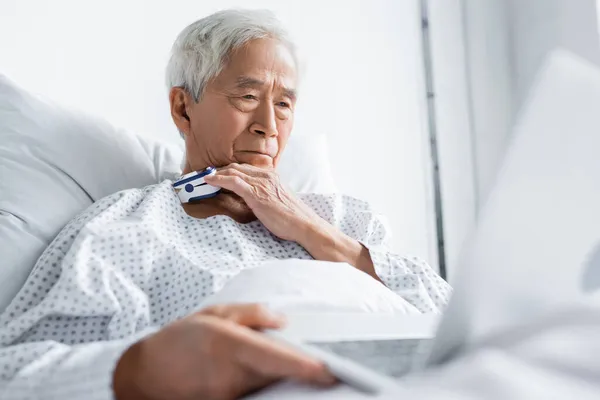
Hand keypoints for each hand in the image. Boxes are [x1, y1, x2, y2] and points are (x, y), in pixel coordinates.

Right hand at [113, 304, 334, 399]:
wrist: (145, 375)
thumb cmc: (180, 339)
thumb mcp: (214, 313)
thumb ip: (251, 314)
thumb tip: (283, 321)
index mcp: (229, 345)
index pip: (276, 358)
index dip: (306, 367)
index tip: (332, 371)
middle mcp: (230, 374)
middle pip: (278, 377)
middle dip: (304, 375)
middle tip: (331, 372)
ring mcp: (226, 397)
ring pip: (269, 389)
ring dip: (285, 381)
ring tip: (304, 372)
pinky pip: (255, 398)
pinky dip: (267, 389)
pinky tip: (272, 381)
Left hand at [204, 163, 320, 241]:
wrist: (303, 224)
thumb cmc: (292, 217)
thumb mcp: (277, 200)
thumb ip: (264, 195)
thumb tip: (250, 198)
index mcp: (271, 175)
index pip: (244, 168)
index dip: (227, 170)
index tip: (215, 174)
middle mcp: (266, 175)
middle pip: (236, 167)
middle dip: (218, 170)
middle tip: (204, 176)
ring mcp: (261, 183)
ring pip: (233, 172)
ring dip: (215, 174)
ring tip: (202, 178)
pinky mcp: (256, 194)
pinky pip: (233, 182)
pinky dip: (219, 179)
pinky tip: (209, 181)